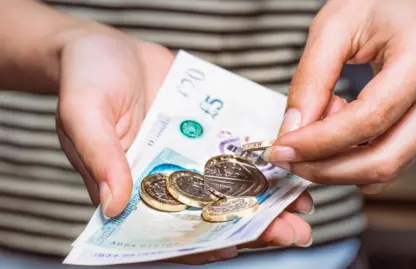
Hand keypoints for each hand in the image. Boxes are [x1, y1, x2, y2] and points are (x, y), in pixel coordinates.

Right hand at [55, 30, 312, 263]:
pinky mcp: (206, 135)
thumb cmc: (85, 78)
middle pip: (208, 214)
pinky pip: (236, 153)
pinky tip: (292, 166)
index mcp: (129, 190)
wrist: (106, 47)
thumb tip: (113, 206)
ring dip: (266, 199)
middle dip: (250, 226)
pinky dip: (263, 162)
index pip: (165, 232)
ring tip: (302, 205)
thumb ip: (100, 157)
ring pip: (230, 188)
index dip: (199, 244)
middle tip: (291, 231)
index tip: (234, 246)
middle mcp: (163, 181)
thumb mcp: (83, 113)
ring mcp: (188, 159)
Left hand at [262, 0, 415, 192]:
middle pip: (383, 159)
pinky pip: (390, 161)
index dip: (319, 142)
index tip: (284, 148)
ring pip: (387, 168)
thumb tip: (293, 128)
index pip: (368, 120)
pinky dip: (355, 160)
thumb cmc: (384, 3)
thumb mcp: (335, 27)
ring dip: (339, 165)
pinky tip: (338, 132)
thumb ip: (310, 79)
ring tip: (318, 128)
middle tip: (291, 159)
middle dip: (327, 169)